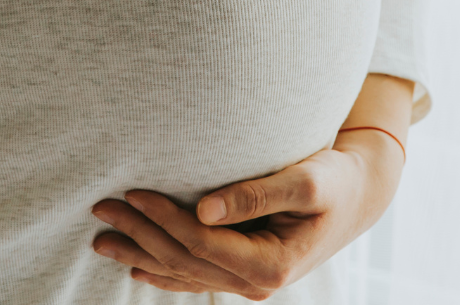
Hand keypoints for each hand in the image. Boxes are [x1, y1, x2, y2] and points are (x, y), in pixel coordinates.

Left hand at [90, 130, 404, 297]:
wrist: (358, 194)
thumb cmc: (334, 178)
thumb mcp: (305, 180)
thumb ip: (255, 193)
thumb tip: (203, 208)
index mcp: (271, 263)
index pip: (201, 243)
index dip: (163, 219)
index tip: (132, 192)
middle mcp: (256, 281)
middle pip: (184, 261)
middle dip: (139, 235)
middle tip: (100, 209)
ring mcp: (249, 280)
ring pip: (184, 272)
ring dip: (141, 253)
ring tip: (101, 239)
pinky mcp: (245, 268)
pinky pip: (196, 275)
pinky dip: (163, 270)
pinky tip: (137, 265)